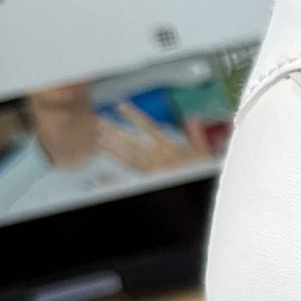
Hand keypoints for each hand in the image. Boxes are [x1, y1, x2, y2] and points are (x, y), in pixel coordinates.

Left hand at [94, 101, 208, 173]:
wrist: (199, 194)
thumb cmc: (201, 171)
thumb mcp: (203, 152)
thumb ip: (196, 134)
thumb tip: (193, 116)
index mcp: (169, 147)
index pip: (148, 126)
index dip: (133, 115)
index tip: (119, 106)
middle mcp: (156, 158)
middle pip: (130, 141)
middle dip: (113, 131)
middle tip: (97, 121)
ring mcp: (150, 172)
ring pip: (126, 158)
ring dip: (111, 148)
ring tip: (96, 139)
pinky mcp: (146, 184)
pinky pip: (127, 182)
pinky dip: (113, 182)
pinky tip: (99, 179)